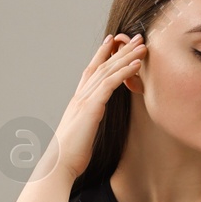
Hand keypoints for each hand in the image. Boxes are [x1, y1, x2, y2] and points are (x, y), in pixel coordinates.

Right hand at [39, 32, 145, 181]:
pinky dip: (124, 71)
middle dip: (119, 50)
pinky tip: (137, 64)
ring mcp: (84, 100)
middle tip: (136, 36)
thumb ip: (87, 124)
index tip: (112, 41)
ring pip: (107, 71)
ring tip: (142, 45)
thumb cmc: (70, 156)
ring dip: (126, 56)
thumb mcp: (81, 135)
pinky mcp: (91, 107)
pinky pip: (110, 84)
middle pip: (102, 66)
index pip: (90, 71)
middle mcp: (80, 96)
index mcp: (77, 102)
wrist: (58, 165)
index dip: (101, 55)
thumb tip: (91, 125)